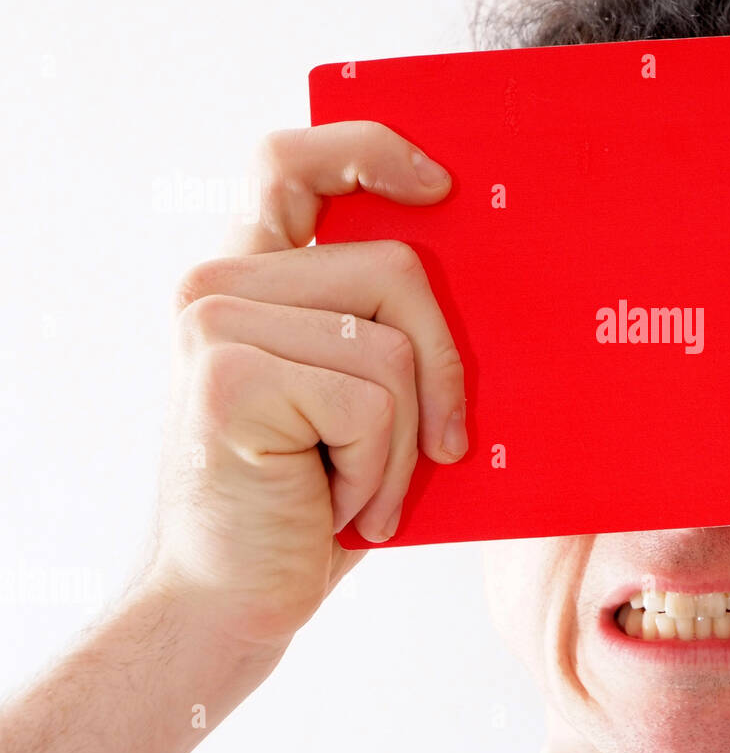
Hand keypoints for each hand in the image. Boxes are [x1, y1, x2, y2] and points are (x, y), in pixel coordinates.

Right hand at [149, 121, 465, 648]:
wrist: (236, 601)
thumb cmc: (313, 497)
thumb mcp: (357, 396)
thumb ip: (384, 325)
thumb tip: (491, 276)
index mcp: (253, 276)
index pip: (292, 162)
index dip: (368, 151)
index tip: (437, 184)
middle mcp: (219, 283)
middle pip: (396, 266)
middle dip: (444, 367)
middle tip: (439, 446)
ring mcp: (215, 322)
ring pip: (394, 344)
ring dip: (405, 440)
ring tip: (359, 489)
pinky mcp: (228, 376)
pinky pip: (373, 400)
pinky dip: (381, 471)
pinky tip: (336, 507)